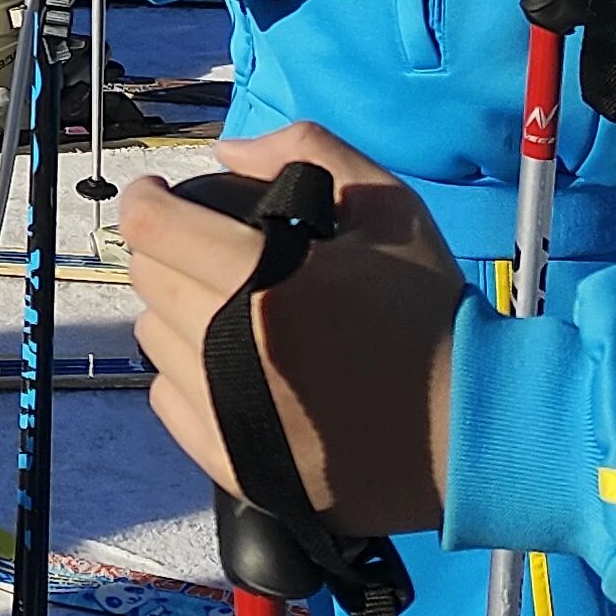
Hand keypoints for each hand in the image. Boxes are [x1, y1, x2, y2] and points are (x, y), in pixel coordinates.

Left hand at [116, 125, 463, 536]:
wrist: (469, 429)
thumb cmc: (427, 312)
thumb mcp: (388, 205)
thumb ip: (307, 153)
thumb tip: (227, 152)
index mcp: (261, 279)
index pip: (153, 228)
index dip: (146, 200)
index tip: (161, 196)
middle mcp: (227, 348)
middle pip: (148, 280)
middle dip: (167, 251)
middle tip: (205, 249)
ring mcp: (223, 414)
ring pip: (153, 339)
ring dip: (176, 313)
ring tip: (224, 309)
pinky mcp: (229, 463)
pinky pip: (167, 401)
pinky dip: (186, 375)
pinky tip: (230, 366)